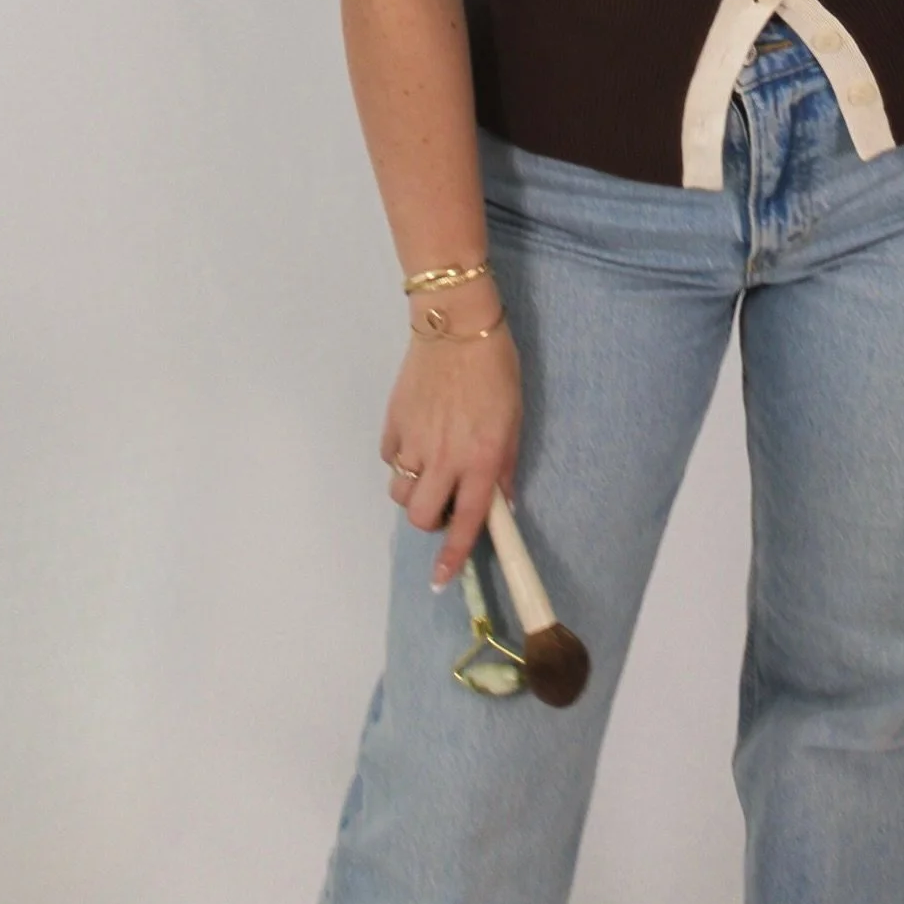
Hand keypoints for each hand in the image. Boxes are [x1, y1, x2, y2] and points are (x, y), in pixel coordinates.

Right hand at [380, 279, 522, 591]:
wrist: (456, 323)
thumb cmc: (496, 368)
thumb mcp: (514, 418)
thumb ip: (504, 464)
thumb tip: (500, 503)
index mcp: (480, 459)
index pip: (466, 521)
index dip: (453, 555)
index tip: (440, 579)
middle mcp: (444, 457)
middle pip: (420, 516)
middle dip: (430, 519)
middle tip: (445, 499)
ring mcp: (414, 440)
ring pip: (400, 491)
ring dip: (414, 490)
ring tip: (430, 467)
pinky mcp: (392, 422)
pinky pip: (389, 458)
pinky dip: (401, 458)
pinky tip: (416, 437)